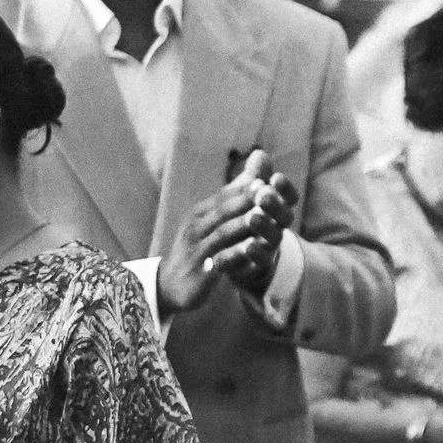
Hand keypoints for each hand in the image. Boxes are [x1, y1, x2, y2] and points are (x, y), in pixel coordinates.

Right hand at [157, 152, 286, 310]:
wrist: (170, 284)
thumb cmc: (198, 246)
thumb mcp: (211, 220)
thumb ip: (235, 193)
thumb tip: (258, 158)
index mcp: (201, 213)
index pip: (225, 196)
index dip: (248, 188)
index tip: (272, 179)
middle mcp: (197, 227)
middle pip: (223, 210)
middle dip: (246, 201)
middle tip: (270, 192)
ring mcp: (197, 249)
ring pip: (221, 234)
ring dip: (242, 225)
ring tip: (263, 218)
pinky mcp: (200, 272)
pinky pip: (219, 261)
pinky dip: (235, 255)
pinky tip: (252, 252)